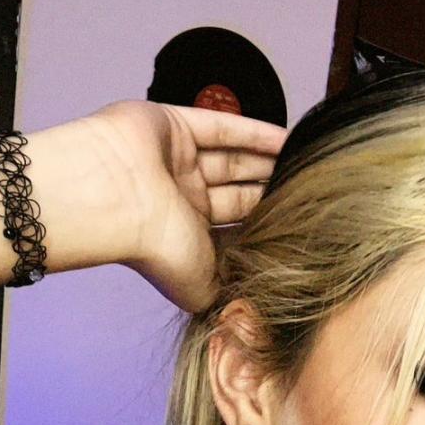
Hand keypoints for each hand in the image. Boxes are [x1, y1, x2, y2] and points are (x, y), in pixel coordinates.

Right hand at [74, 99, 287, 311]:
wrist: (114, 202)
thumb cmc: (157, 249)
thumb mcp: (203, 289)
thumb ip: (230, 290)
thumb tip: (257, 299)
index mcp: (186, 239)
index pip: (233, 231)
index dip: (264, 228)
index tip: (301, 228)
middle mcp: (182, 201)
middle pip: (238, 194)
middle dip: (270, 193)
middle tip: (310, 192)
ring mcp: (178, 162)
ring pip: (233, 160)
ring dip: (268, 161)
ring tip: (308, 162)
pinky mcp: (175, 126)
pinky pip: (223, 128)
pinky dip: (256, 132)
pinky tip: (289, 138)